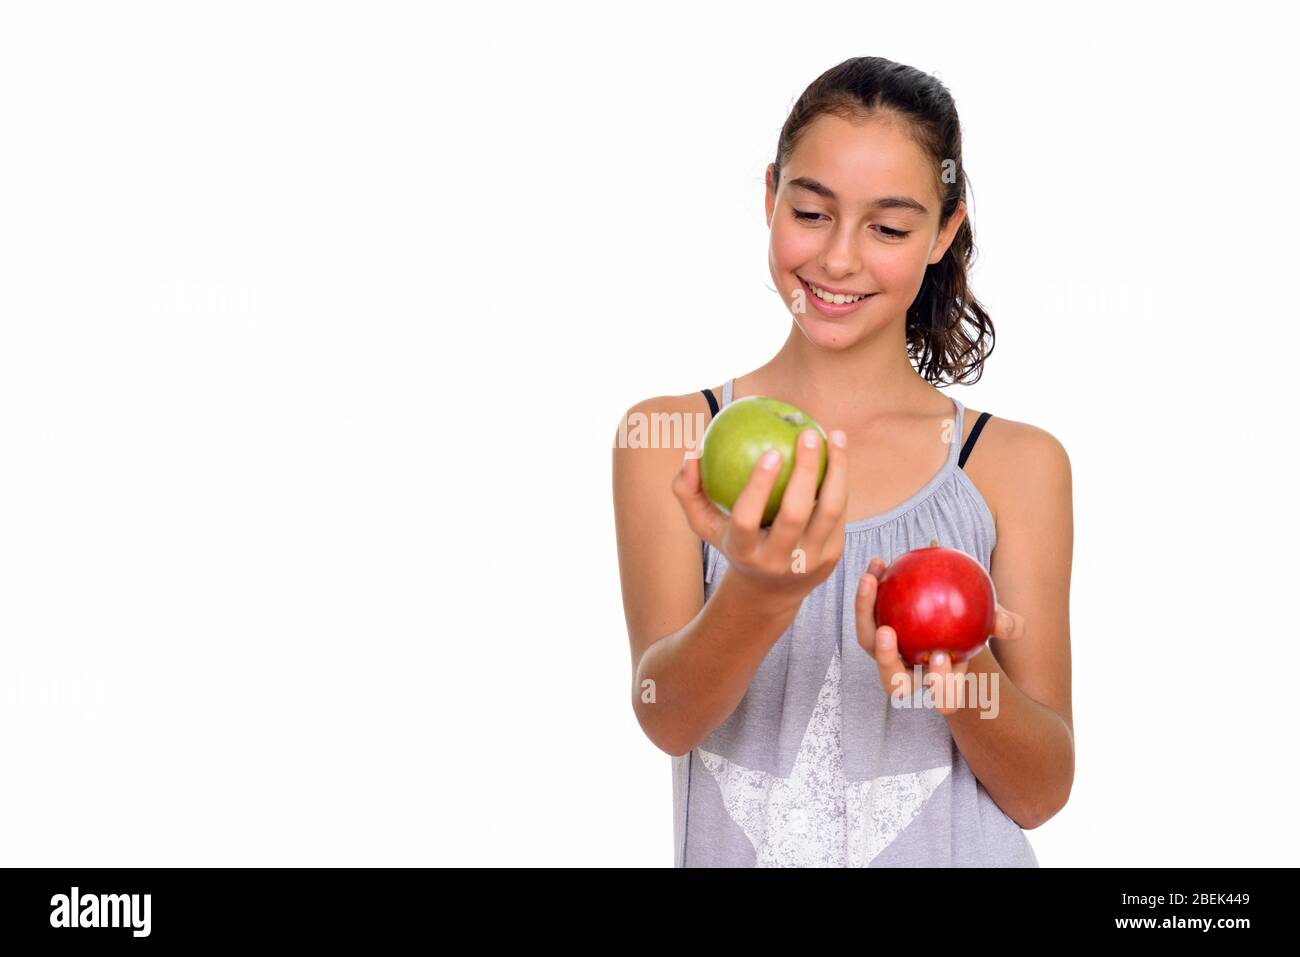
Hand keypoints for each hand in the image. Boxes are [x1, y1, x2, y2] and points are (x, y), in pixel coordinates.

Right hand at [673, 426, 848, 611]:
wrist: (770, 590)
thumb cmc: (733, 541)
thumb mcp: (704, 523)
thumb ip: (688, 489)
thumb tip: (691, 452)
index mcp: (743, 552)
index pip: (747, 519)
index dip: (758, 486)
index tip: (770, 451)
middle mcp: (777, 561)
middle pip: (794, 514)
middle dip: (805, 471)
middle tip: (809, 434)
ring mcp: (809, 561)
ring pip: (829, 510)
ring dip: (836, 470)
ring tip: (835, 436)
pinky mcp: (832, 555)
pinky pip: (839, 511)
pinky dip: (840, 479)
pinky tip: (839, 450)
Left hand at [854, 557, 1025, 714]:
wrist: (950, 609)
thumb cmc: (975, 622)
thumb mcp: (991, 620)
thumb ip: (1003, 623)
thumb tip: (1011, 625)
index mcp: (941, 682)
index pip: (943, 698)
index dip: (942, 685)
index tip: (943, 655)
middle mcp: (908, 673)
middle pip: (893, 683)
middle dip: (887, 663)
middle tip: (889, 633)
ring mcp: (886, 652)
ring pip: (868, 643)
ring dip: (864, 614)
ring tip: (870, 583)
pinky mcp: (871, 629)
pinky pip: (866, 611)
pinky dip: (869, 588)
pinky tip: (877, 562)